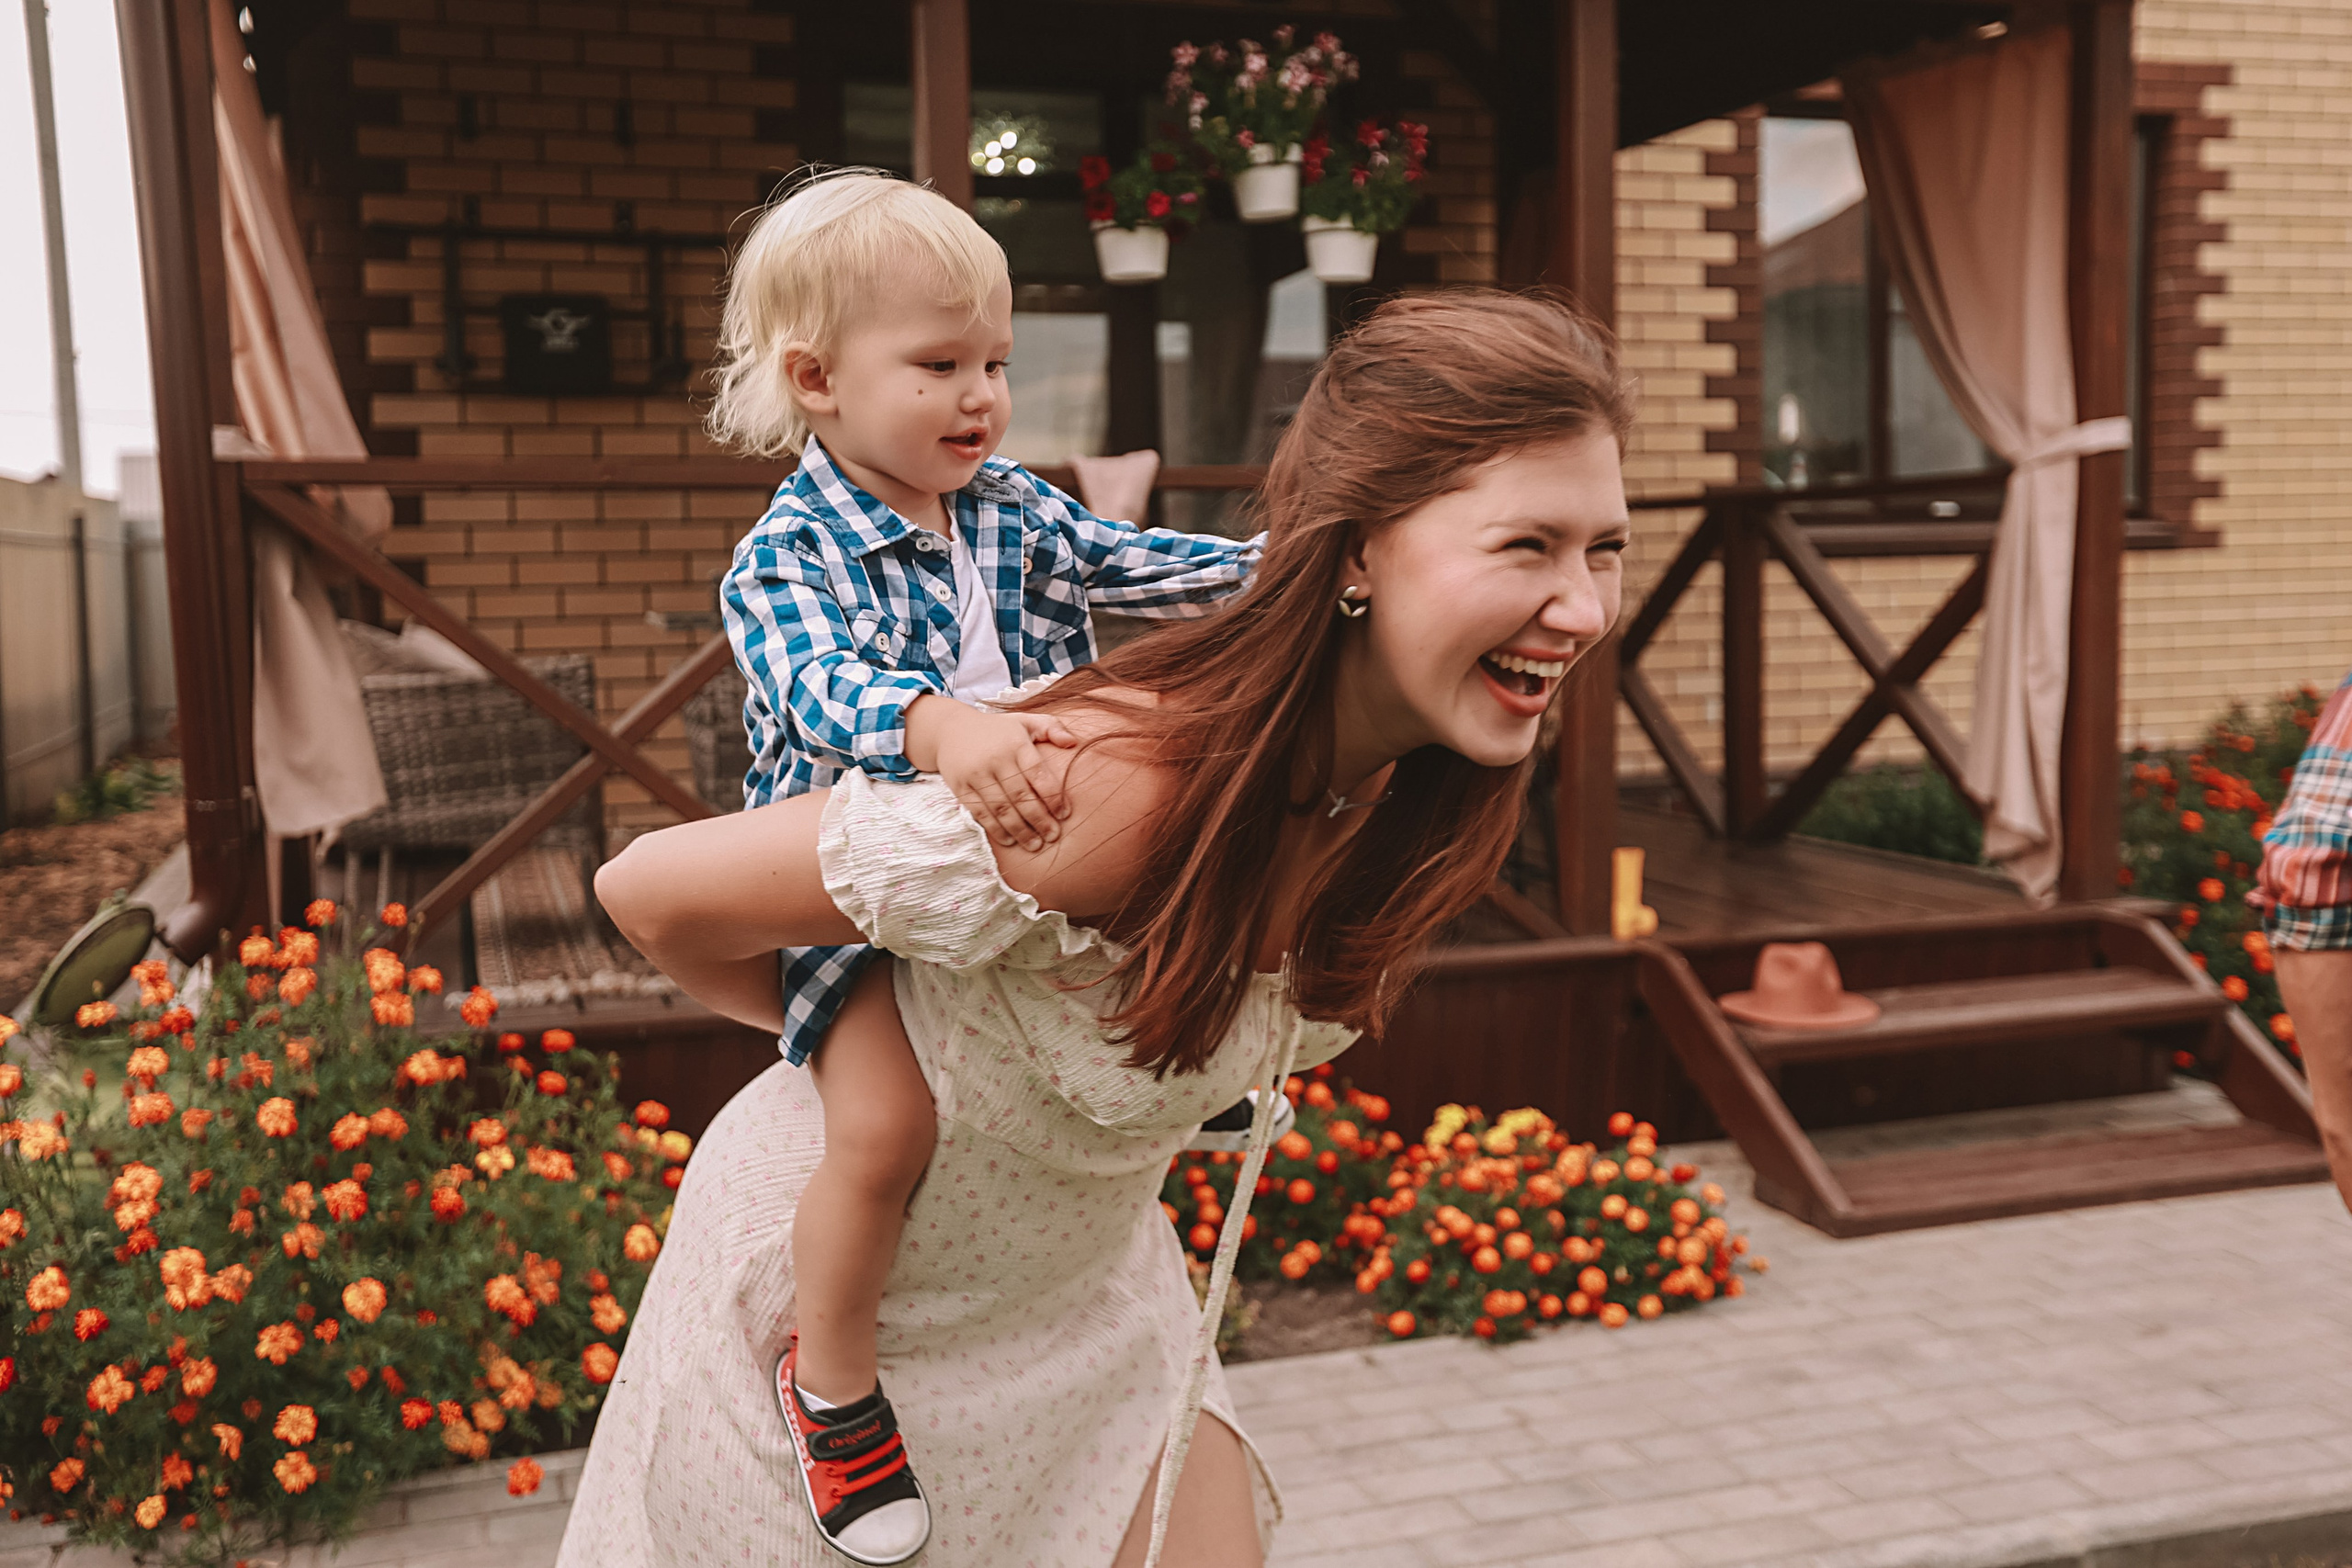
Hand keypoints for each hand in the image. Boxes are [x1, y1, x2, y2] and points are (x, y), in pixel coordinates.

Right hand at [916, 700, 1077, 850]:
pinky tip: (1009, 840)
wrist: (951, 729)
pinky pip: (980, 812)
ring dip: (1019, 830)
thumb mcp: (1025, 720)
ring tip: (1034, 845)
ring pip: (1001, 808)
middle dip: (1039, 820)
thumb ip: (1052, 727)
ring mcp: (976, 774)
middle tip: (1053, 836)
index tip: (1064, 814)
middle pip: (1020, 796)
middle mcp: (996, 759)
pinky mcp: (960, 787)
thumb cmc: (997, 730)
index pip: (1038, 773)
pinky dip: (995, 829)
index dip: (1053, 796)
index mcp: (1015, 744)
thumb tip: (1074, 743)